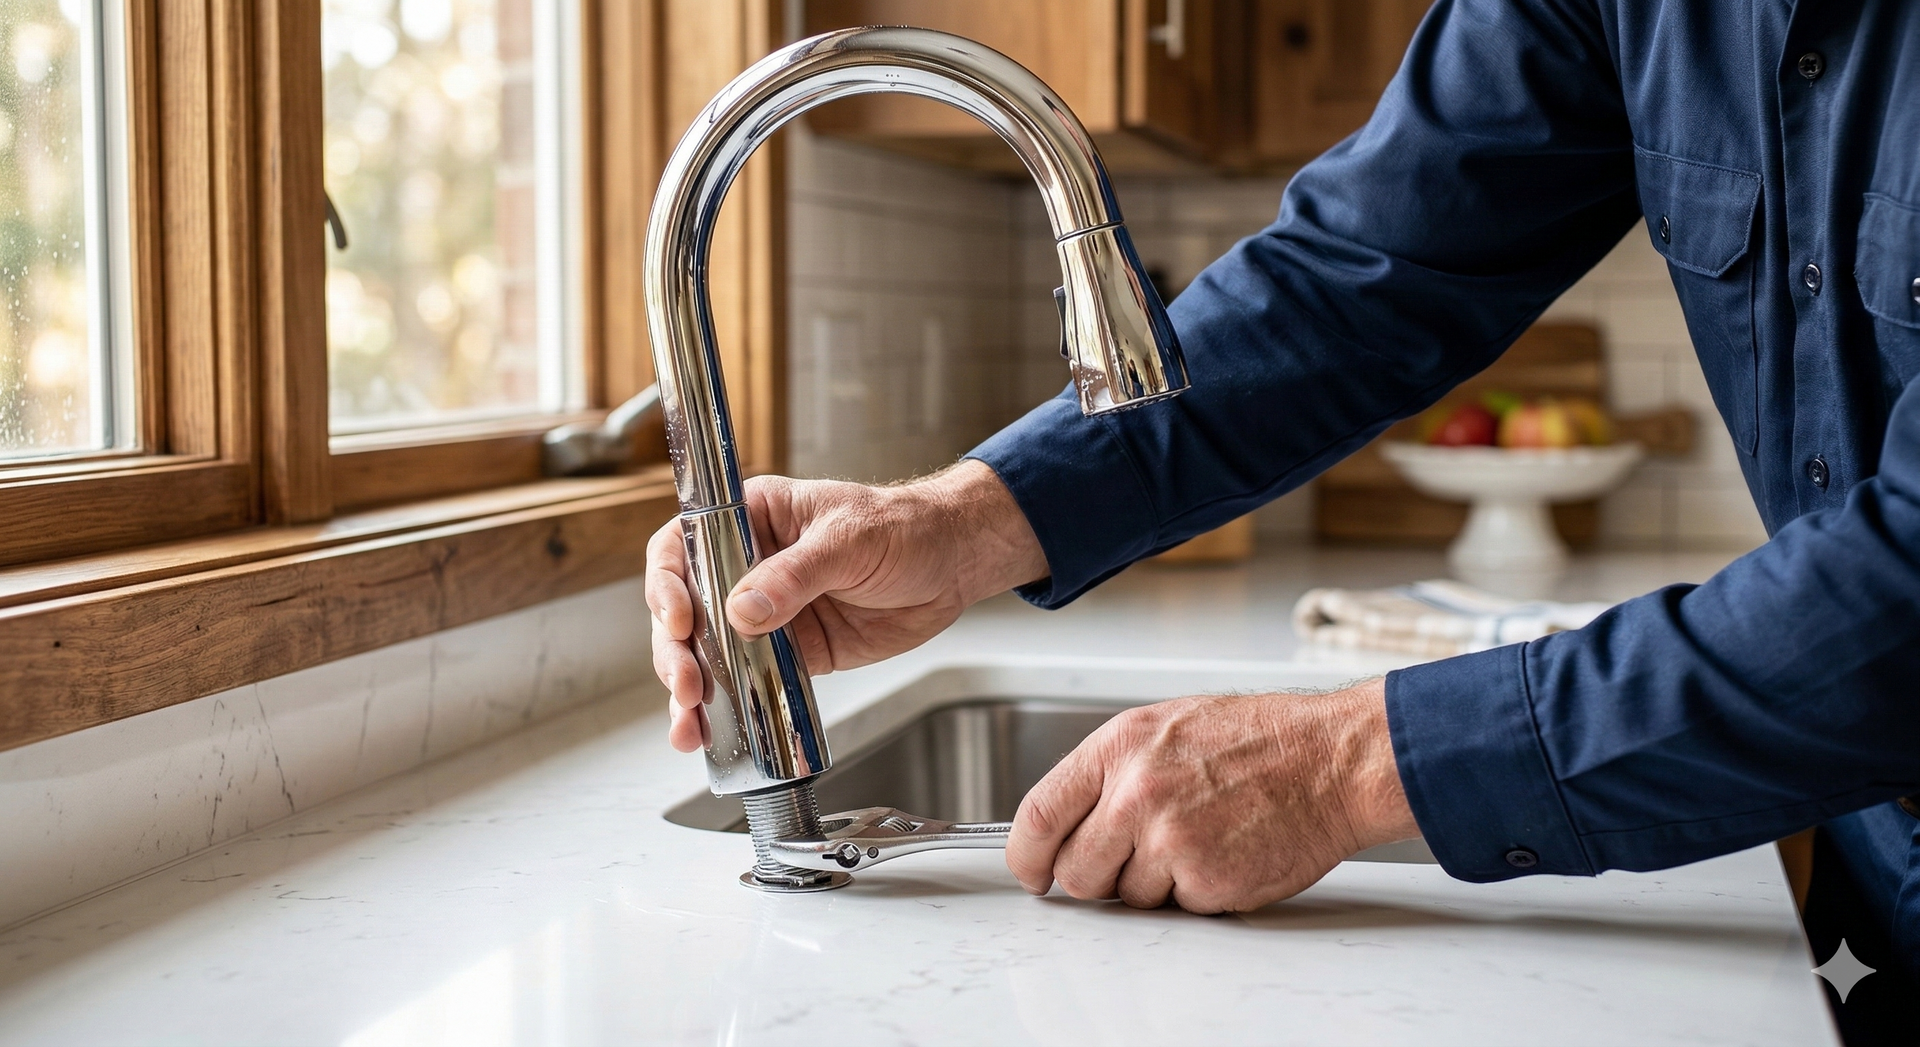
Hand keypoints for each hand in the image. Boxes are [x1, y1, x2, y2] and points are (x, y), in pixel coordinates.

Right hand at [647, 459, 1047, 751]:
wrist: (951, 564)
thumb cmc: (903, 527)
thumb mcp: (849, 539)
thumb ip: (795, 575)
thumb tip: (743, 610)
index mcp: (751, 519)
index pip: (684, 545)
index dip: (668, 583)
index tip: (680, 618)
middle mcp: (747, 566)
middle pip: (686, 609)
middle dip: (677, 651)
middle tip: (686, 683)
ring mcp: (765, 613)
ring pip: (709, 653)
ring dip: (693, 689)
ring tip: (690, 723)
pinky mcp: (790, 652)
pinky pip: (748, 680)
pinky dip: (727, 707)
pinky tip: (710, 731)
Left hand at [1005, 678, 1418, 912]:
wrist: (1329, 760)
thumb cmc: (1258, 741)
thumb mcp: (1165, 728)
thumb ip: (1110, 772)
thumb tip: (1066, 821)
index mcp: (1119, 747)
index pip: (1039, 815)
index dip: (1027, 855)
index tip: (1031, 871)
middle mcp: (1136, 792)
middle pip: (1076, 871)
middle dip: (1097, 876)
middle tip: (1137, 856)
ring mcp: (1170, 839)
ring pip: (1126, 897)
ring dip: (1155, 883)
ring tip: (1198, 838)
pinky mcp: (1206, 880)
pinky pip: (1177, 908)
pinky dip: (1197, 892)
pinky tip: (1224, 852)